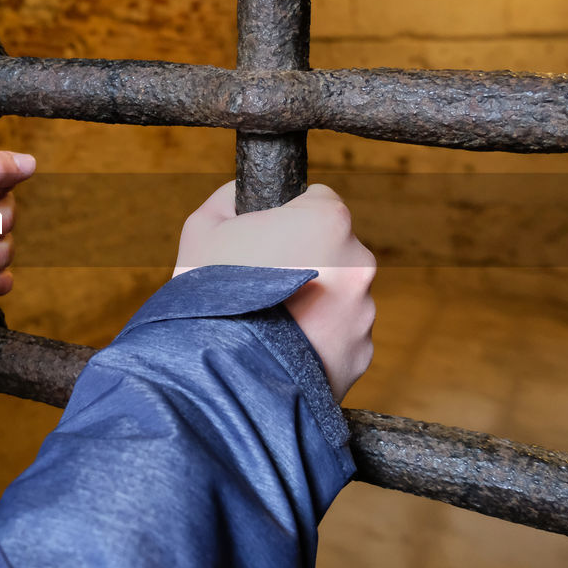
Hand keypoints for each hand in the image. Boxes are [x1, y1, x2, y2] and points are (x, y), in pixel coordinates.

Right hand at [173, 182, 375, 401]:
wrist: (220, 372)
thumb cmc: (211, 294)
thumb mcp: (204, 228)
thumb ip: (230, 199)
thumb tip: (239, 195)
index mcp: (328, 220)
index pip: (318, 200)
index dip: (286, 217)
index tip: (266, 239)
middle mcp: (358, 262)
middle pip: (333, 250)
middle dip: (306, 261)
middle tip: (264, 284)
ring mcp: (364, 311)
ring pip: (338, 295)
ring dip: (314, 303)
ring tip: (271, 322)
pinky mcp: (361, 353)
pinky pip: (340, 336)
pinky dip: (318, 340)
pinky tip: (284, 347)